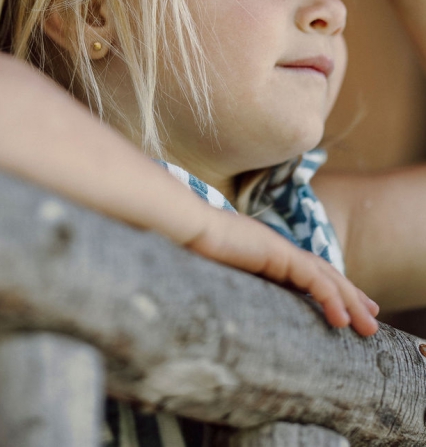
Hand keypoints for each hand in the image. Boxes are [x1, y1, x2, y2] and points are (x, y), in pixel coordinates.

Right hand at [185, 208, 378, 335]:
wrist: (181, 227)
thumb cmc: (189, 251)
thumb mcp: (219, 276)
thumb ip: (233, 289)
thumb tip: (230, 315)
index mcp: (263, 255)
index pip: (306, 274)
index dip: (330, 290)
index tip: (346, 310)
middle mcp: (276, 249)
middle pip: (323, 273)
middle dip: (351, 296)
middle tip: (372, 318)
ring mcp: (278, 248)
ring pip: (325, 276)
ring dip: (350, 301)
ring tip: (367, 326)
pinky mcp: (277, 251)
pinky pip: (312, 278)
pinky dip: (330, 297)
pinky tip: (340, 319)